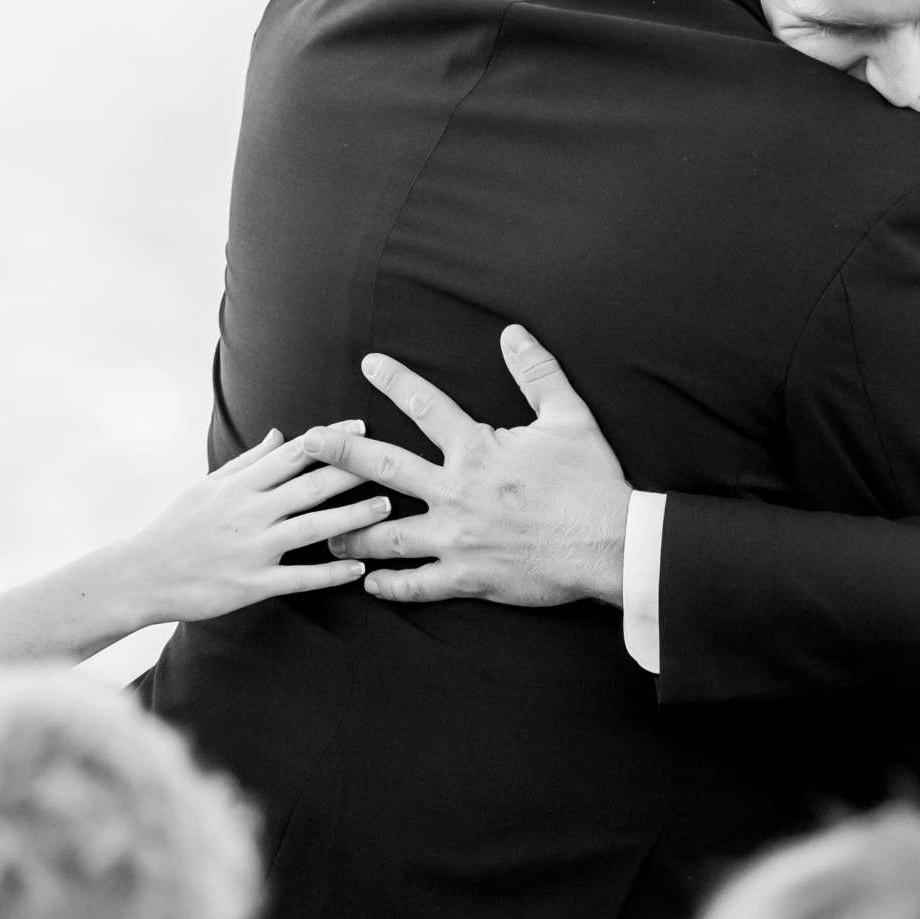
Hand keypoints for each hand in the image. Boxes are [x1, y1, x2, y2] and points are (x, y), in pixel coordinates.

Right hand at [117, 427, 378, 624]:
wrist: (142, 575)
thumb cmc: (177, 527)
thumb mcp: (207, 487)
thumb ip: (248, 462)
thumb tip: (281, 432)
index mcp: (238, 486)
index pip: (291, 455)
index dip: (329, 439)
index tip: (361, 426)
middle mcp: (247, 513)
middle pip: (308, 486)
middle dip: (351, 472)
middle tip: (391, 462)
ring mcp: (251, 550)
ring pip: (311, 529)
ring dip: (352, 517)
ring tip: (385, 508)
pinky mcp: (251, 585)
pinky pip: (299, 579)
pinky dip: (331, 573)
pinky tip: (359, 569)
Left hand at [298, 326, 630, 607]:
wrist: (611, 545)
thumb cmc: (591, 482)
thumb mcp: (569, 417)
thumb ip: (538, 373)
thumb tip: (514, 333)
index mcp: (477, 450)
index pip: (426, 405)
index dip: (395, 380)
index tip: (368, 364)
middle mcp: (455, 492)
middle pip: (383, 467)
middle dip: (340, 452)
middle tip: (308, 442)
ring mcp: (456, 538)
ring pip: (386, 535)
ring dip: (350, 530)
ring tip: (322, 529)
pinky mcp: (467, 576)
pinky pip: (418, 584)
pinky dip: (390, 585)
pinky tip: (369, 583)